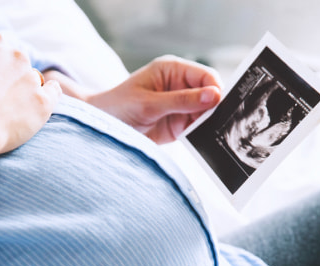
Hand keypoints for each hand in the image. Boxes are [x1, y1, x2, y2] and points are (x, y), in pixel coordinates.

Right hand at [0, 33, 60, 154]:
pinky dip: (50, 94)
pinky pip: (53, 92)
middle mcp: (15, 55)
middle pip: (15, 61)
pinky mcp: (42, 103)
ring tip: (9, 107)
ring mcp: (31, 78)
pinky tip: (40, 101)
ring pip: (32, 78)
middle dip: (6, 75)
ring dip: (23, 88)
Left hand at [85, 55, 221, 143]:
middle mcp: (180, 85)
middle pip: (210, 94)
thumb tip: (214, 96)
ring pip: (207, 113)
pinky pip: (198, 128)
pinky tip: (203, 141)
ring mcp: (180, 106)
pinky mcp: (178, 124)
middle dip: (215, 108)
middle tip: (218, 122)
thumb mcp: (148, 103)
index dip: (216, 89)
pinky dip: (202, 134)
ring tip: (208, 133)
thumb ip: (181, 100)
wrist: (101, 129)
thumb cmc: (117, 106)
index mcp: (172, 70)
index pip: (205, 75)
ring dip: (209, 123)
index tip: (218, 104)